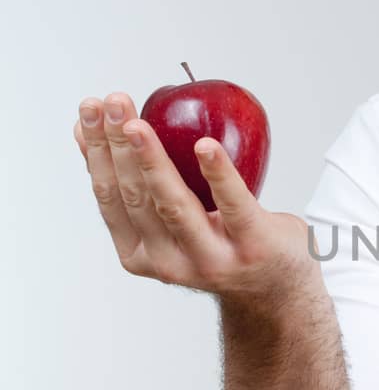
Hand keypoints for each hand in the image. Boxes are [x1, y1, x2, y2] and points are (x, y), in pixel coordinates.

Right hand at [74, 91, 320, 303]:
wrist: (278, 286)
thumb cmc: (221, 241)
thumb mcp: (173, 224)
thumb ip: (147, 190)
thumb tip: (107, 132)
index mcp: (141, 254)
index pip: (109, 198)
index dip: (95, 154)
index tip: (89, 113)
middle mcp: (170, 262)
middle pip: (134, 197)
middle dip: (116, 146)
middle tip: (112, 103)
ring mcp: (211, 258)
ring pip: (172, 203)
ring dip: (150, 158)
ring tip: (137, 122)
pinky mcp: (252, 245)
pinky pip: (232, 204)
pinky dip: (217, 173)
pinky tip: (205, 146)